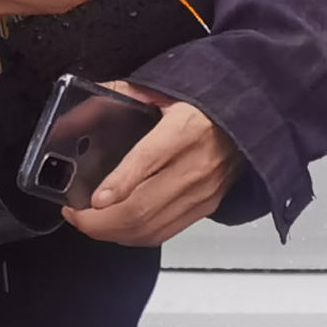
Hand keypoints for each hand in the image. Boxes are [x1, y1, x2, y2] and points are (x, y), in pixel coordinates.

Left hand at [62, 91, 236, 246]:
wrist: (250, 117)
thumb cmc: (205, 104)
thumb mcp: (166, 89)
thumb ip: (124, 95)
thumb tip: (83, 105)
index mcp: (184, 127)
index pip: (148, 160)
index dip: (119, 184)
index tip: (94, 199)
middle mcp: (196, 164)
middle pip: (142, 207)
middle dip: (99, 221)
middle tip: (75, 215)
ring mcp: (202, 191)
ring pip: (150, 227)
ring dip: (112, 233)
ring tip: (89, 223)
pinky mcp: (205, 206)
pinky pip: (163, 232)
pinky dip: (134, 237)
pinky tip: (117, 228)